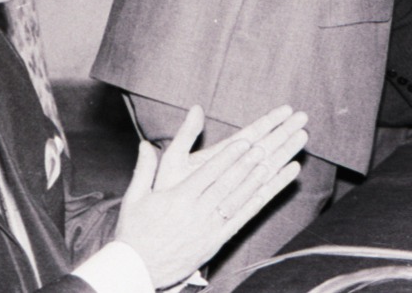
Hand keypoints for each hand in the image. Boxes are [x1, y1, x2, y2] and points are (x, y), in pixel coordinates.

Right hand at [114, 105, 306, 287]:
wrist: (134, 271)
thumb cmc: (133, 232)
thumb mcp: (135, 199)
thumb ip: (144, 169)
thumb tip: (146, 143)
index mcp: (178, 199)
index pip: (209, 173)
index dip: (229, 156)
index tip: (245, 140)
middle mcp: (196, 213)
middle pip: (228, 183)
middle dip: (250, 162)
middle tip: (269, 144)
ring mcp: (208, 228)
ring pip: (239, 199)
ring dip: (261, 179)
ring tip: (278, 161)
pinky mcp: (216, 241)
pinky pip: (243, 218)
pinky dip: (260, 201)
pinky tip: (273, 187)